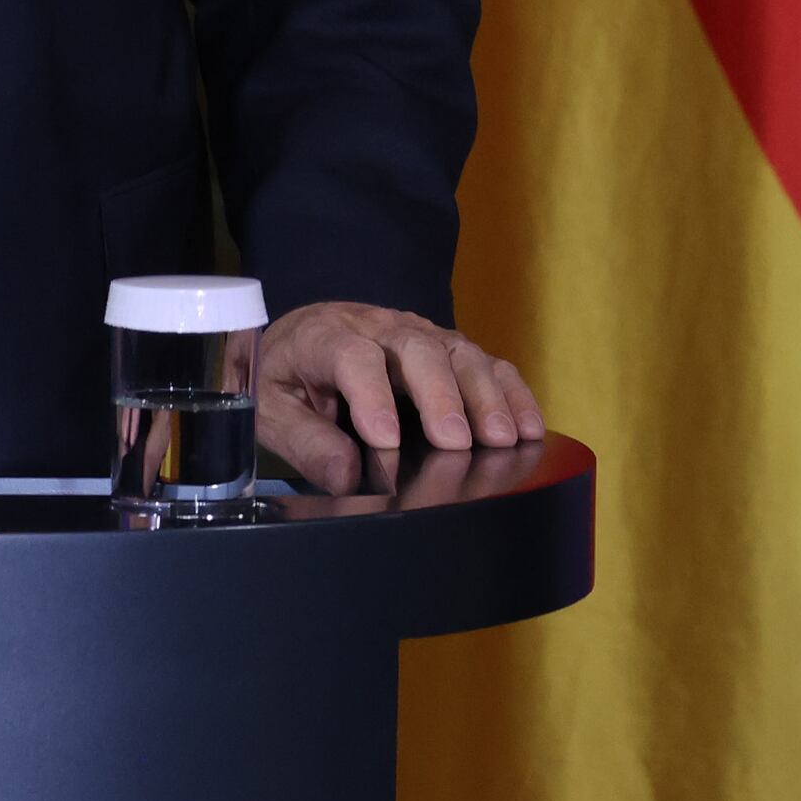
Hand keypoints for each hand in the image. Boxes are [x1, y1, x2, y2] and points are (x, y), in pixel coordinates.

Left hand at [257, 301, 544, 492]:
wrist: (300, 338)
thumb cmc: (287, 378)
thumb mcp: (272, 410)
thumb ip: (305, 441)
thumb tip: (346, 474)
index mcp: (324, 336)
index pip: (352, 356)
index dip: (370, 395)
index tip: (384, 441)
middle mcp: (378, 326)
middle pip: (417, 348)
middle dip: (440, 394)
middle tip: (456, 442)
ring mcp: (419, 333)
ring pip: (459, 352)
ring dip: (485, 395)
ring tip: (502, 439)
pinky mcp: (446, 347)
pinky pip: (486, 362)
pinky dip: (511, 392)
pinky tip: (528, 427)